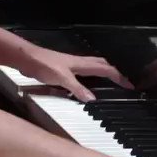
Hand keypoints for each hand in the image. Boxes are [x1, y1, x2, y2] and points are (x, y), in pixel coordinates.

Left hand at [18, 46, 132, 101]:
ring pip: (93, 66)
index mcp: (82, 64)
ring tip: (109, 82)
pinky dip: (91, 77)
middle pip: (102, 64)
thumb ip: (77, 88)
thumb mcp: (62, 78)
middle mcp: (79, 62)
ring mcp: (71, 65)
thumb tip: (92, 99)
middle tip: (122, 83)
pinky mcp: (63, 68)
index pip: (106, 70)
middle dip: (114, 73)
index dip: (119, 78)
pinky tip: (85, 84)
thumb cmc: (44, 65)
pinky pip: (83, 71)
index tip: (130, 86)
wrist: (27, 58)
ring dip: (104, 72)